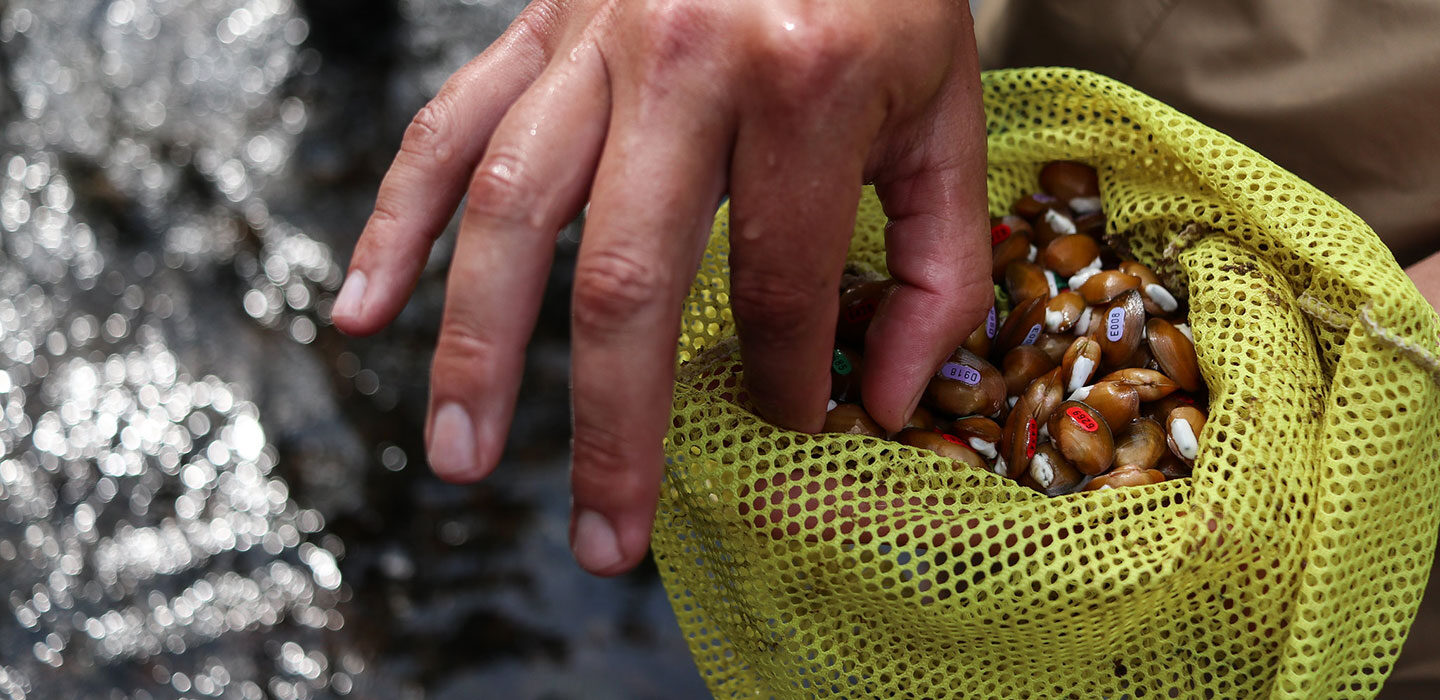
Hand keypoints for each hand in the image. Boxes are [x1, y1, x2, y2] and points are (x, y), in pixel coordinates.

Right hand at [331, 0, 991, 574]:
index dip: (786, 381)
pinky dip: (393, 223)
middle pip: (625, 278)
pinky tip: (361, 310)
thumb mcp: (947, 110)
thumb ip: (941, 262)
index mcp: (802, 86)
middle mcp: (682, 64)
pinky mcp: (534, 29)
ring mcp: (591, 43)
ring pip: (509, 213)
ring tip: (458, 458)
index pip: (778, 284)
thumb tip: (894, 395)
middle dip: (610, 427)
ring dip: (475, 347)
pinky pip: (443, 129)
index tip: (785, 430)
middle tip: (600, 541)